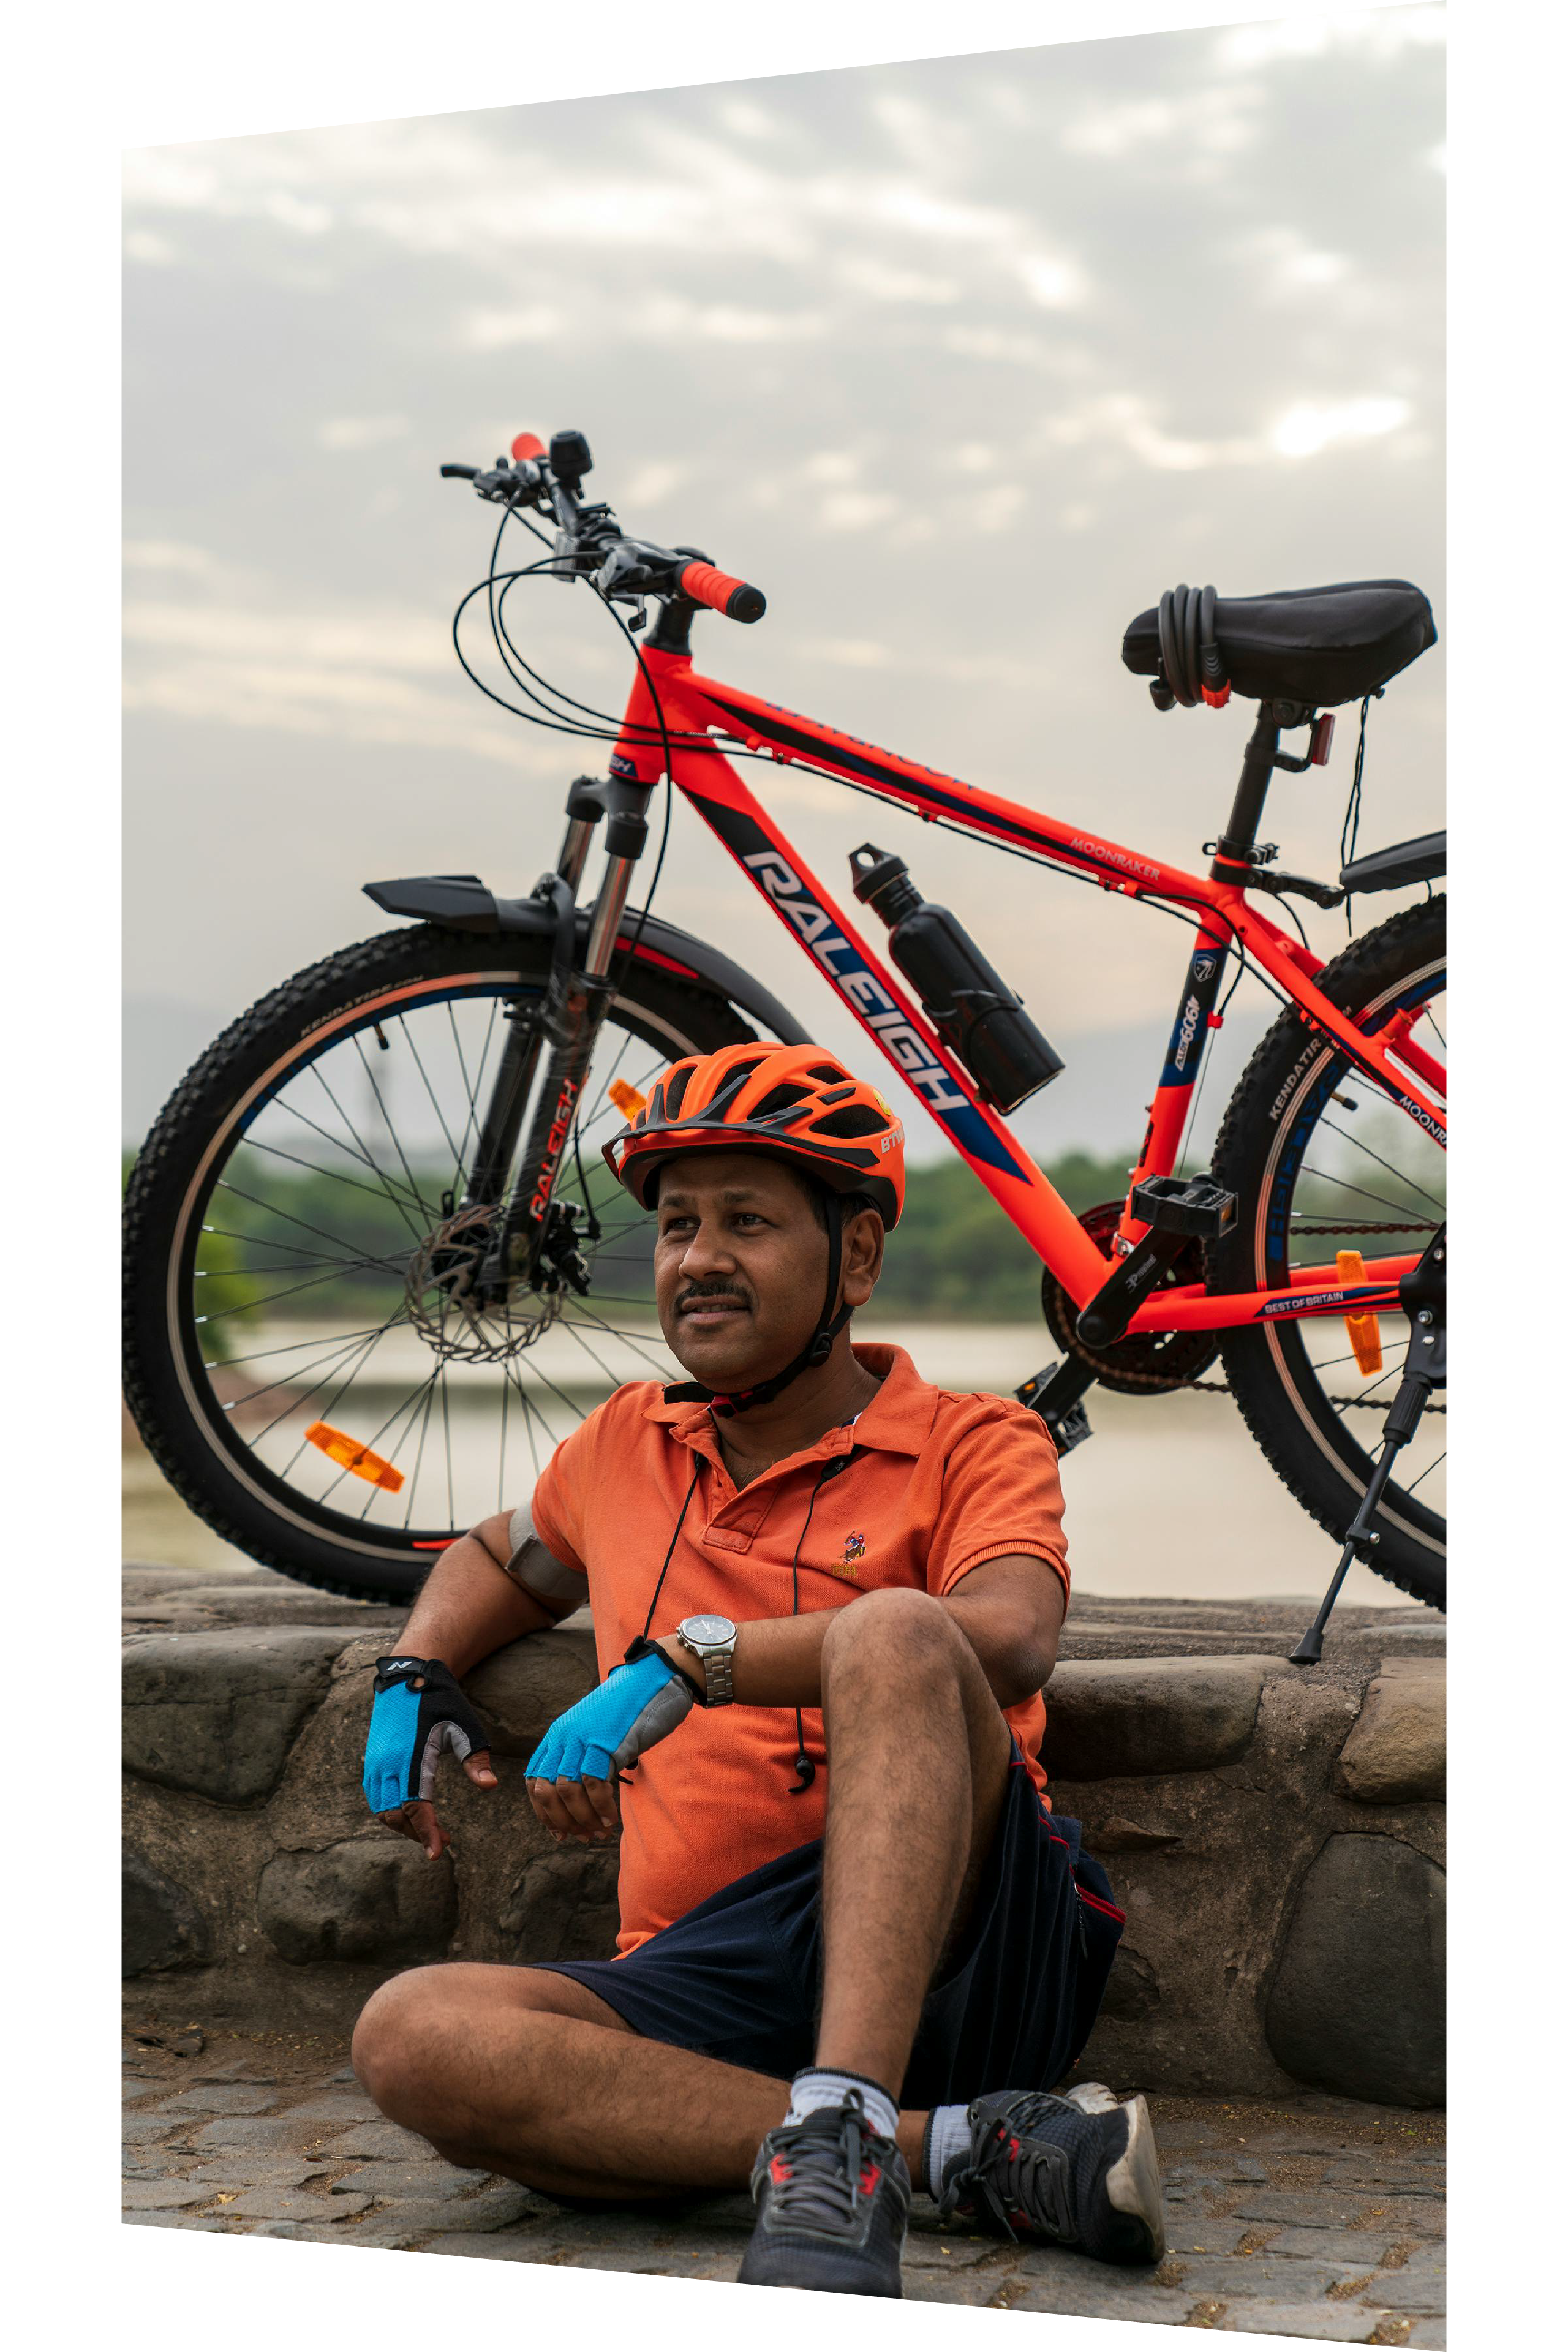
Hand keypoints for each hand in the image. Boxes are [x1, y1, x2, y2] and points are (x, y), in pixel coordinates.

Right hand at [362, 1656, 496, 1860]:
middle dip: (418, 1833)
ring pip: (382, 1809)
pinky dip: (391, 1812)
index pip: (415, 1805)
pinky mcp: (372, 1760)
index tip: (438, 1854)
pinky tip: (412, 1812)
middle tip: (445, 1841)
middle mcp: (388, 1762)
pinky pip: (376, 1797)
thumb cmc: (441, 1700)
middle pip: (396, 1815)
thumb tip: (490, 1787)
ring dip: (404, 1825)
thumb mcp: (464, 1725)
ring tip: (431, 1830)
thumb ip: (475, 1757)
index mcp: (411, 1755)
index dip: (426, 1832)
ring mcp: (376, 1762)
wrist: (408, 1675)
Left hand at [525, 1647, 694, 1845]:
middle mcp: (563, 1736)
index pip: (534, 1781)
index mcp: (558, 1734)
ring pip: (567, 1792)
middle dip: (562, 1821)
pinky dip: (601, 1808)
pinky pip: (594, 1785)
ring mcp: (582, 1738)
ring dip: (582, 1819)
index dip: (544, 1812)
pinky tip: (611, 1820)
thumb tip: (579, 1798)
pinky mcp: (604, 1742)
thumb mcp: (596, 1732)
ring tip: (599, 1832)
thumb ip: (583, 1757)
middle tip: (582, 1837)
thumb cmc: (631, 1709)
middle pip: (546, 1791)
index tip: (559, 1832)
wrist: (656, 1679)